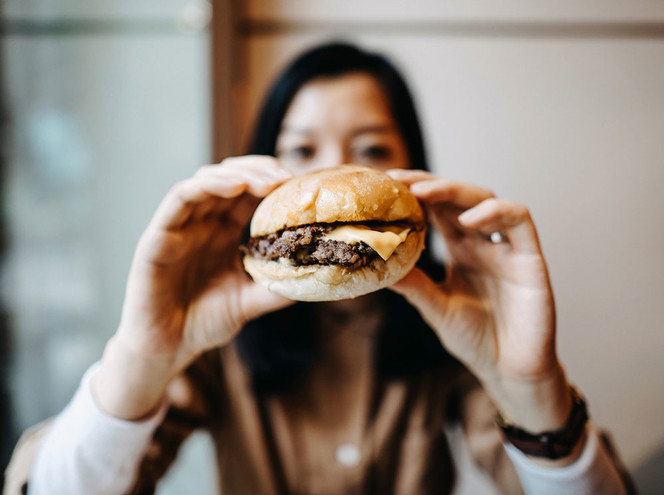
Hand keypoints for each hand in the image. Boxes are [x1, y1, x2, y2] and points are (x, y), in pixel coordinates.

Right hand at [95, 156, 293, 418]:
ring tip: (268, 180)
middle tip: (288, 178)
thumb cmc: (203, 323)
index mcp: (223, 232)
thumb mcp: (249, 302)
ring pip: (207, 180)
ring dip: (240, 173)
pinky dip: (208, 185)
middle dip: (261, 171)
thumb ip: (276, 289)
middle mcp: (202, 223)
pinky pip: (180, 198)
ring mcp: (180, 226)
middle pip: (231, 178)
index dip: (274, 183)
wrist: (166, 349)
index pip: (249, 193)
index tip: (300, 185)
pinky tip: (236, 185)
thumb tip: (314, 277)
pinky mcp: (159, 235)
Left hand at [387, 169, 571, 434]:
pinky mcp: (531, 260)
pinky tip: (467, 219)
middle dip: (429, 184)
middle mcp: (483, 243)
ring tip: (424, 193)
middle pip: (458, 198)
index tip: (385, 184)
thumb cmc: (476, 340)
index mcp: (461, 251)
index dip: (414, 193)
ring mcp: (508, 249)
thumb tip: (374, 266)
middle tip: (399, 181)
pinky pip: (519, 222)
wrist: (510, 372)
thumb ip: (413, 285)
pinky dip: (495, 213)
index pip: (437, 210)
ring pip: (487, 200)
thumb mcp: (436, 307)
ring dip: (456, 191)